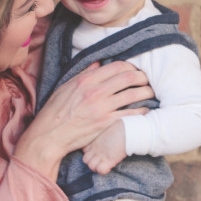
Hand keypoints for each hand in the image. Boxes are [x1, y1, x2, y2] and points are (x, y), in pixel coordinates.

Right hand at [14, 61, 152, 179]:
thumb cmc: (55, 112)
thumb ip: (84, 74)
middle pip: (128, 77)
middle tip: (147, 79)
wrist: (50, 135)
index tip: (134, 70)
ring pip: (133, 95)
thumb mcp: (65, 87)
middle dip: (142, 76)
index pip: (115, 66)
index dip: (130, 66)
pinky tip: (145, 110)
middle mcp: (95, 91)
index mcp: (86, 80)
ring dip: (146, 92)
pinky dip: (141, 111)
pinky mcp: (106, 123)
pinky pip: (130, 114)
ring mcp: (102, 108)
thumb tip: (99, 64)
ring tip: (151, 93)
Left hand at [82, 121, 125, 174]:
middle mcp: (94, 148)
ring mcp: (100, 154)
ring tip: (104, 164)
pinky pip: (101, 170)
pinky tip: (109, 166)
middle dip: (91, 162)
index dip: (89, 152)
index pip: (84, 150)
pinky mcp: (109, 160)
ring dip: (96, 167)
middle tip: (100, 160)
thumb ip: (102, 133)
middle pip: (85, 160)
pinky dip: (104, 170)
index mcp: (93, 140)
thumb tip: (109, 131)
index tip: (96, 151)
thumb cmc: (119, 125)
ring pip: (91, 166)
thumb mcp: (106, 127)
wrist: (127, 129)